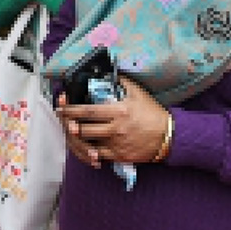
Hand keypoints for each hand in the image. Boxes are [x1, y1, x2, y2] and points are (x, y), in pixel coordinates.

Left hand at [56, 77, 170, 167]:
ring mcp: (117, 144)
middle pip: (84, 128)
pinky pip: (99, 156)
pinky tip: (84, 147)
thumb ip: (120, 82)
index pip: (87, 110)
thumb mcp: (138, 93)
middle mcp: (116, 128)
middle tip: (61, 119)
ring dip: (76, 138)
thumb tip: (106, 73)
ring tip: (69, 131)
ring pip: (89, 143)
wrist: (169, 136)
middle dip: (68, 123)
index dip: (71, 109)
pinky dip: (89, 152)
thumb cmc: (153, 113)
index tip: (61, 107)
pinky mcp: (120, 156)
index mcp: (118, 111)